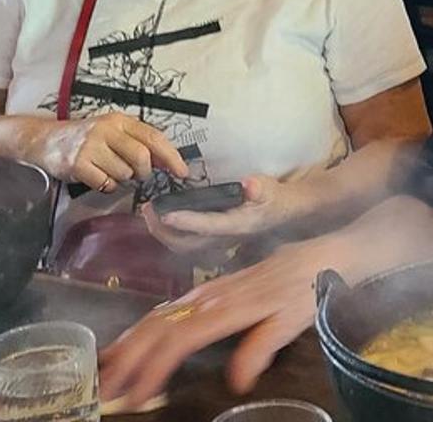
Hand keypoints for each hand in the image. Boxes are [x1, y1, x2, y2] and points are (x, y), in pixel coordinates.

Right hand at [39, 112, 186, 191]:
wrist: (45, 139)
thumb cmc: (86, 138)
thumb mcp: (113, 134)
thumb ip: (139, 144)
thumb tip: (167, 162)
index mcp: (120, 121)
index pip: (153, 137)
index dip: (171, 156)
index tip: (182, 172)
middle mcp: (106, 130)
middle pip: (141, 157)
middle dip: (144, 172)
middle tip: (137, 175)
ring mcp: (91, 146)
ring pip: (124, 174)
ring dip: (121, 178)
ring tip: (107, 169)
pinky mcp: (78, 164)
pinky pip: (106, 183)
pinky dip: (106, 186)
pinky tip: (97, 177)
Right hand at [98, 232, 346, 407]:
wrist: (319, 256)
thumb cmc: (306, 290)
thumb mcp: (291, 321)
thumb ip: (261, 347)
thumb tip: (236, 381)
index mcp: (226, 307)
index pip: (178, 340)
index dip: (153, 368)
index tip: (135, 394)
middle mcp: (208, 297)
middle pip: (157, 326)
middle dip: (127, 357)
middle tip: (105, 385)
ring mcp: (205, 291)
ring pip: (156, 315)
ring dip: (129, 342)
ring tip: (106, 367)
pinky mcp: (208, 290)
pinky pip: (166, 308)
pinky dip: (142, 327)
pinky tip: (132, 340)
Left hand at [148, 175, 310, 238]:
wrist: (284, 213)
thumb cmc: (274, 198)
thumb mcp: (270, 188)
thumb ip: (259, 188)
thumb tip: (250, 184)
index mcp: (236, 225)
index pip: (207, 226)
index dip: (185, 222)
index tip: (164, 214)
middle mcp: (224, 239)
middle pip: (187, 244)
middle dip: (163, 231)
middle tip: (148, 210)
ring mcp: (218, 243)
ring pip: (184, 247)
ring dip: (163, 234)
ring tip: (150, 215)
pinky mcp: (213, 241)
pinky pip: (187, 244)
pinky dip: (170, 235)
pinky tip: (162, 222)